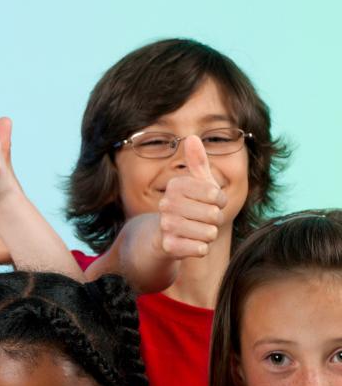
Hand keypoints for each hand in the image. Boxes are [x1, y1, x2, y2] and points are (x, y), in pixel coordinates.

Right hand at [156, 136, 227, 258]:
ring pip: (208, 232)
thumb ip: (197, 162)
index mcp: (175, 186)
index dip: (220, 200)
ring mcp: (166, 226)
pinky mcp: (168, 246)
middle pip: (213, 214)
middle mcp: (166, 204)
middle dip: (215, 219)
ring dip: (209, 234)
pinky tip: (192, 244)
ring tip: (199, 231)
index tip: (212, 202)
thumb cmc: (189, 206)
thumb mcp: (197, 184)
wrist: (166, 236)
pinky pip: (200, 248)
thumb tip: (192, 137)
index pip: (214, 193)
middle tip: (205, 219)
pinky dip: (201, 248)